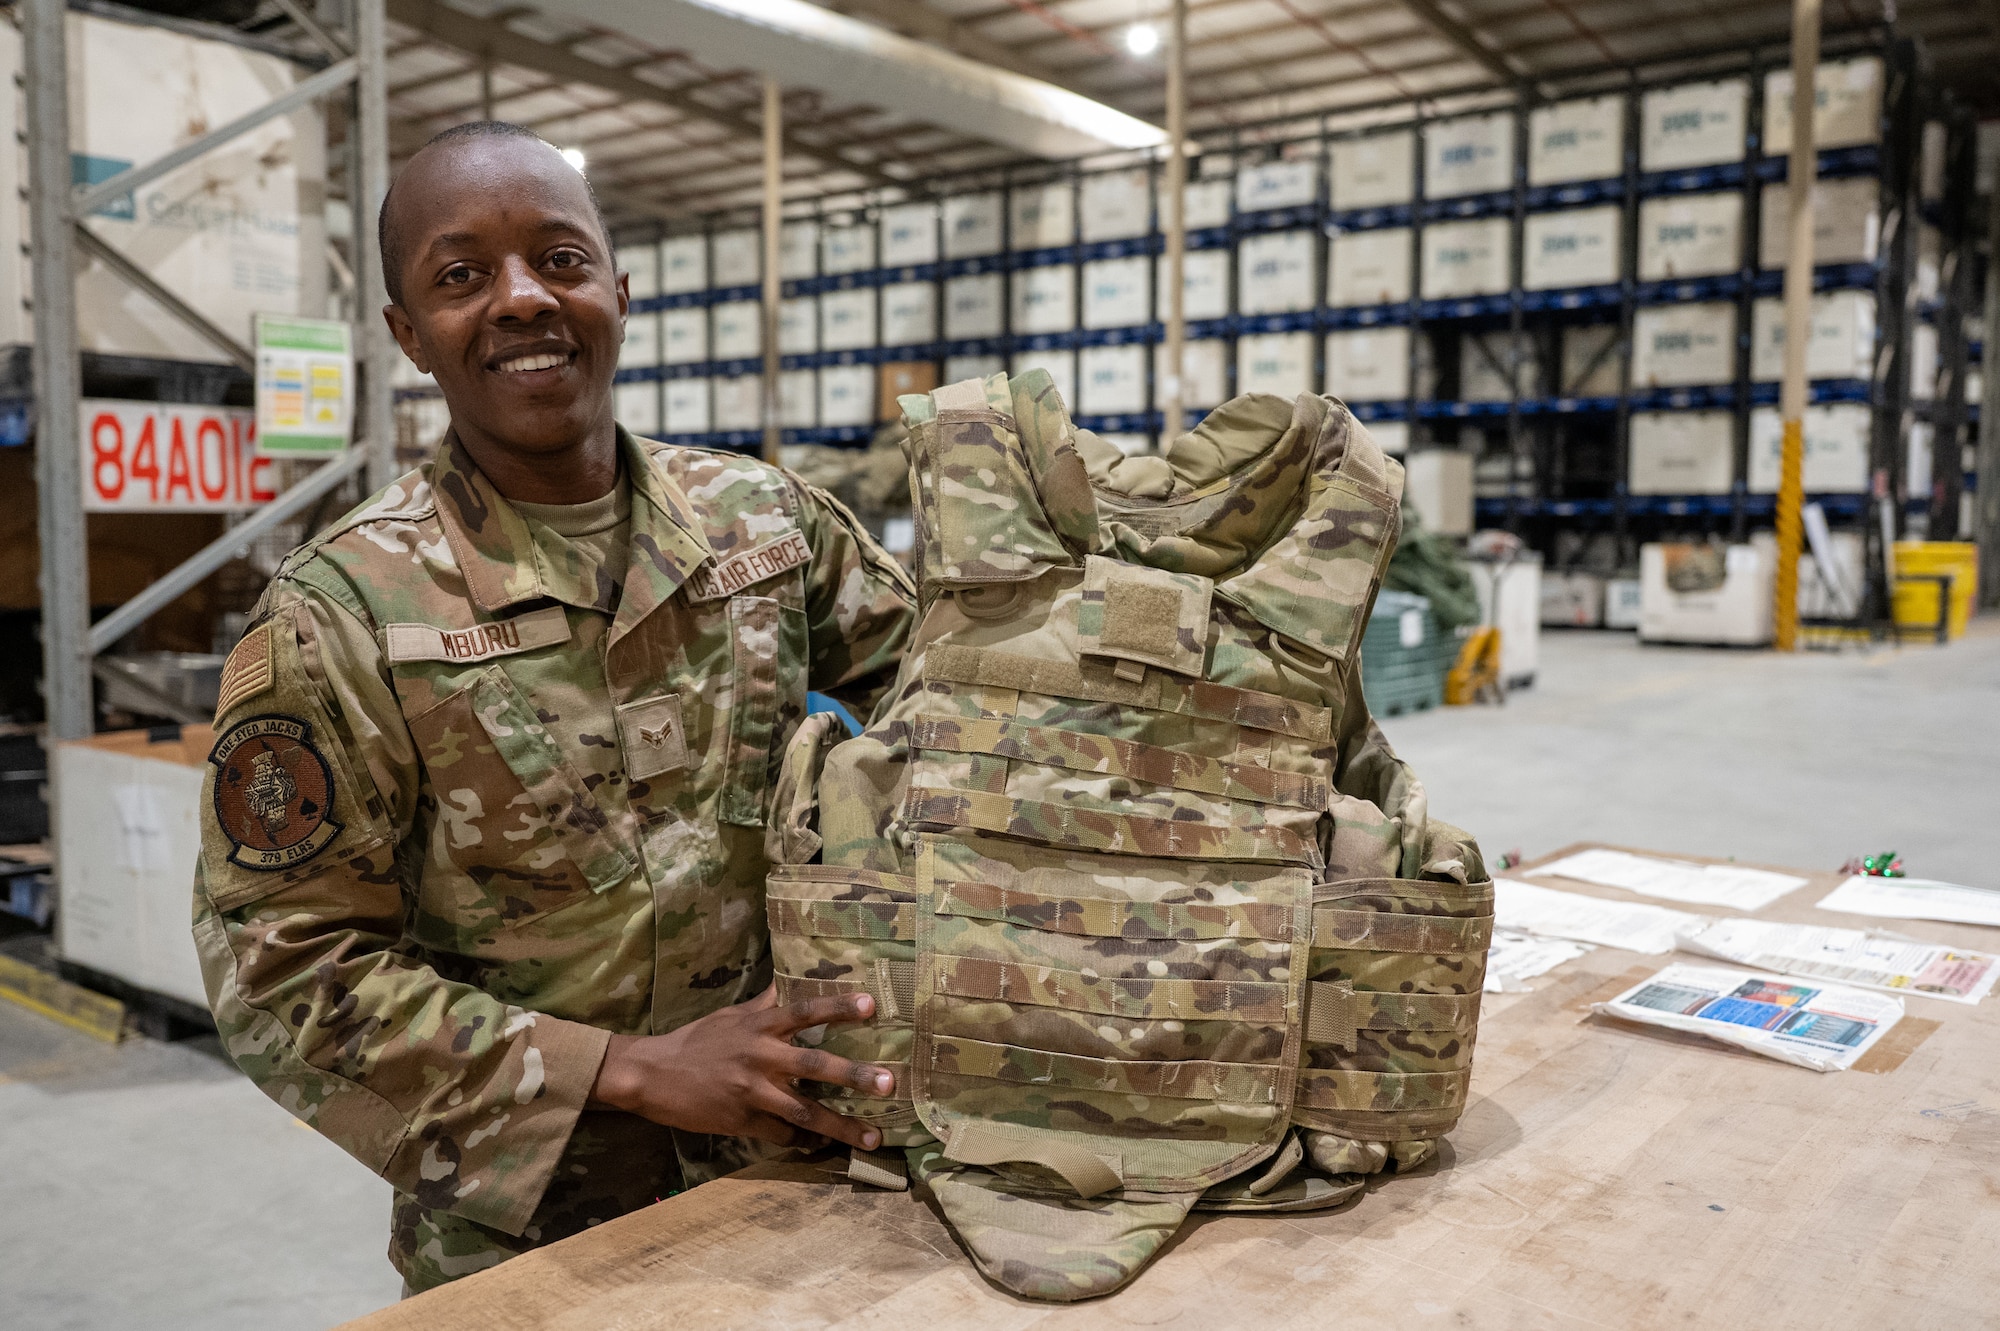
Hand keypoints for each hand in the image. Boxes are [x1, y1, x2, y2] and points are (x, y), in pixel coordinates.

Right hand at [587, 987, 896, 1151]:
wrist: (652, 1075)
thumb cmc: (697, 1041)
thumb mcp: (733, 1014)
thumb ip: (767, 1002)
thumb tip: (793, 975)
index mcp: (760, 1027)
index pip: (806, 1011)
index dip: (838, 1008)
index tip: (872, 1006)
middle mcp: (761, 1057)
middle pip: (815, 1065)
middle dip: (854, 1076)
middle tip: (889, 1084)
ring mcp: (752, 1093)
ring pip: (805, 1113)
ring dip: (842, 1127)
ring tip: (874, 1137)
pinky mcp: (742, 1121)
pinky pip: (782, 1135)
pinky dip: (806, 1142)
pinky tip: (827, 1147)